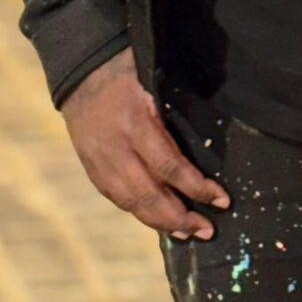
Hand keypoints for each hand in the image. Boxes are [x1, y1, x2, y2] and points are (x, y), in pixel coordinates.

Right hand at [60, 47, 229, 240]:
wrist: (80, 68)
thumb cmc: (127, 68)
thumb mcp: (154, 83)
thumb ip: (171, 117)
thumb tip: (201, 150)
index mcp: (136, 125)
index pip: (170, 168)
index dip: (197, 188)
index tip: (221, 200)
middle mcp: (116, 149)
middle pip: (149, 195)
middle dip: (180, 217)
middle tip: (207, 230)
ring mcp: (100, 161)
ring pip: (130, 203)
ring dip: (160, 222)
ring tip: (186, 233)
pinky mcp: (90, 167)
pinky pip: (116, 197)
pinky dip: (138, 212)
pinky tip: (155, 220)